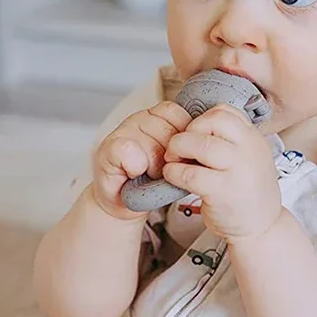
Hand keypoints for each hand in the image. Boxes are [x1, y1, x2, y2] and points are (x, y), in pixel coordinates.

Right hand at [92, 101, 191, 219]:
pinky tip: (133, 174)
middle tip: (160, 171)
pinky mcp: (109, 147)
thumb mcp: (176, 159)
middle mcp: (140, 119)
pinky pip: (130, 152)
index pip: (181, 116)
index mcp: (158, 117)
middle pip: (170, 135)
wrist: (123, 200)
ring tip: (147, 174)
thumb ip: (187, 144)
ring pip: (153, 146)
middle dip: (170, 159)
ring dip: (154, 167)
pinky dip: (135, 168)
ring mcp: (123, 130)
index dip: (184, 142)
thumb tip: (208, 139)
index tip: (176, 159)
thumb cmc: (151, 180)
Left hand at [162, 104, 281, 240]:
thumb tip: (194, 128)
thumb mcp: (248, 159)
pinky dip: (174, 172)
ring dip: (178, 149)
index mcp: (253, 139)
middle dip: (188, 131)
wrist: (262, 227)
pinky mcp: (223, 191)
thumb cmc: (248, 192)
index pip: (225, 111)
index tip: (194, 134)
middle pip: (212, 121)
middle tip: (179, 147)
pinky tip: (173, 177)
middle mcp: (249, 150)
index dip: (202, 119)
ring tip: (174, 161)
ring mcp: (238, 170)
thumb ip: (231, 141)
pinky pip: (190, 174)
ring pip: (200, 144)